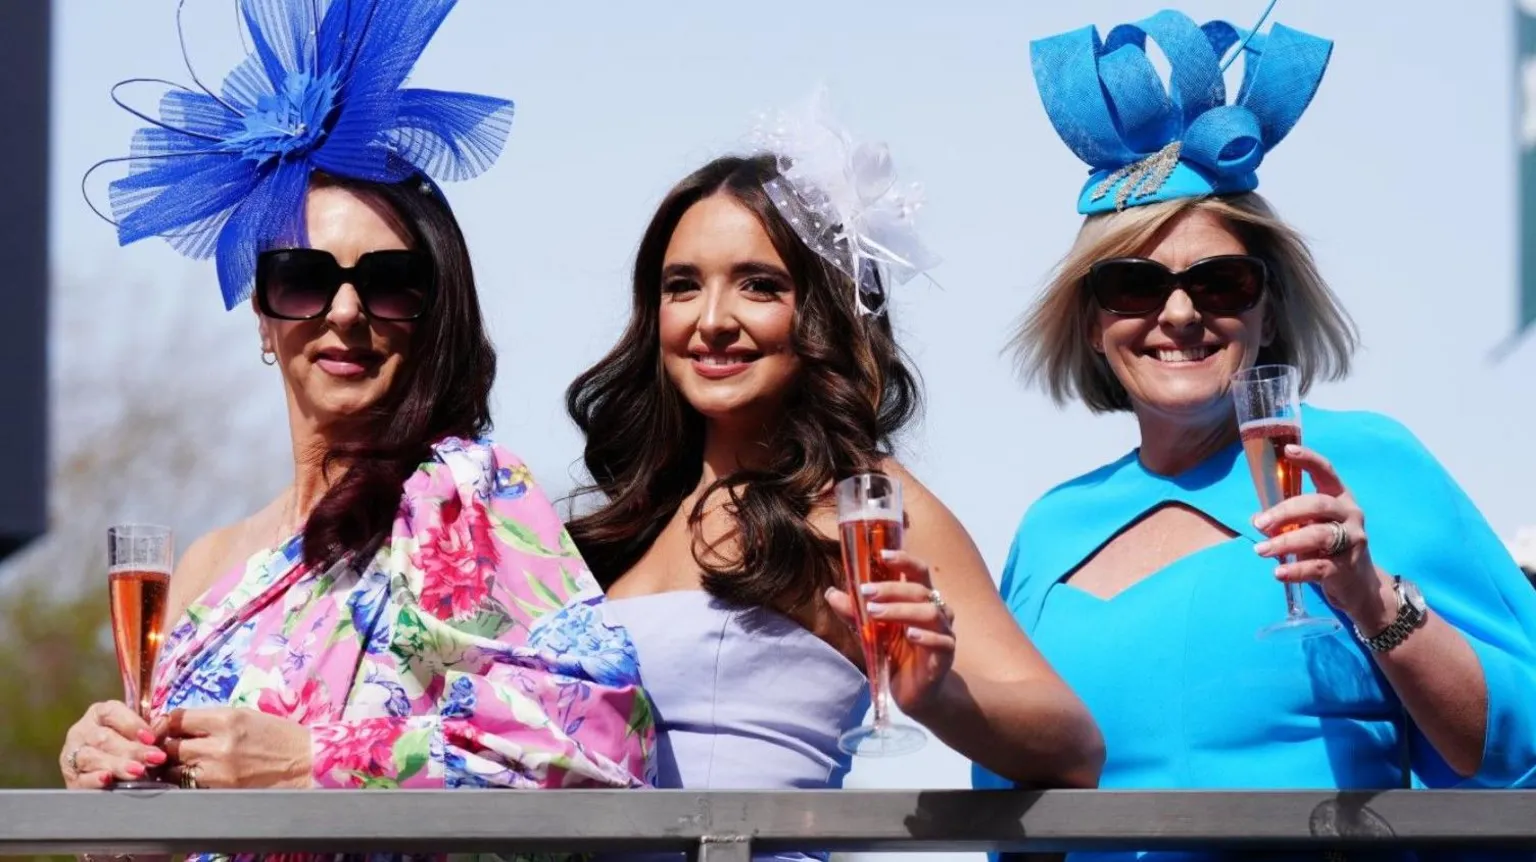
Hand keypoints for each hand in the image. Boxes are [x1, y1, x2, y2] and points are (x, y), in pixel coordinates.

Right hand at [59, 701, 165, 788]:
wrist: (103, 774)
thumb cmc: (129, 748)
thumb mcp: (140, 736)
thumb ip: (151, 731)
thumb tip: (164, 723)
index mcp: (100, 713)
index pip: (112, 712)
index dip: (133, 724)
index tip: (152, 738)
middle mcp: (82, 730)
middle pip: (104, 738)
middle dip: (132, 749)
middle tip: (155, 759)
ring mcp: (71, 753)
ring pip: (91, 756)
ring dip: (117, 764)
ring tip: (138, 771)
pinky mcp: (69, 778)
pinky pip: (80, 778)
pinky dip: (94, 779)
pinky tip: (107, 780)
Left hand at [156, 708, 313, 788]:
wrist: (305, 762)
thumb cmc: (278, 735)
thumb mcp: (246, 716)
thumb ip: (213, 719)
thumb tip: (180, 724)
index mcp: (227, 719)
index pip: (178, 718)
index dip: (167, 722)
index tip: (167, 726)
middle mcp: (219, 744)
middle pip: (171, 745)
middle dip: (168, 745)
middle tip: (171, 745)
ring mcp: (218, 771)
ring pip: (176, 769)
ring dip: (176, 765)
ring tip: (185, 762)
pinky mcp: (221, 790)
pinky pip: (191, 785)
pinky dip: (189, 780)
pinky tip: (197, 775)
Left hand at [826, 549, 955, 716]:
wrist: (914, 692)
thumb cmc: (896, 654)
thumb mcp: (871, 632)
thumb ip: (854, 613)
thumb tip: (830, 592)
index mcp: (920, 599)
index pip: (918, 570)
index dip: (903, 559)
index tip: (881, 554)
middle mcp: (936, 611)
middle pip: (919, 590)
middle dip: (891, 589)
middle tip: (865, 593)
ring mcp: (944, 632)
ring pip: (930, 612)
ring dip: (901, 610)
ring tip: (875, 614)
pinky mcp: (946, 656)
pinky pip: (941, 641)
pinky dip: (925, 636)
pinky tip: (909, 636)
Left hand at [1252, 444, 1394, 630]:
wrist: (1359, 586)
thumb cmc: (1328, 548)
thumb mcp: (1309, 528)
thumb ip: (1286, 520)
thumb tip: (1256, 518)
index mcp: (1339, 498)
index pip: (1326, 472)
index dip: (1309, 459)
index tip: (1287, 451)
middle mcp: (1350, 514)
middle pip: (1318, 504)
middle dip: (1285, 512)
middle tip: (1260, 523)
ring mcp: (1353, 541)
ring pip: (1318, 535)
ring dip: (1285, 542)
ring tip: (1261, 550)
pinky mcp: (1348, 567)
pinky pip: (1319, 566)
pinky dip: (1296, 569)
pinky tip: (1278, 572)